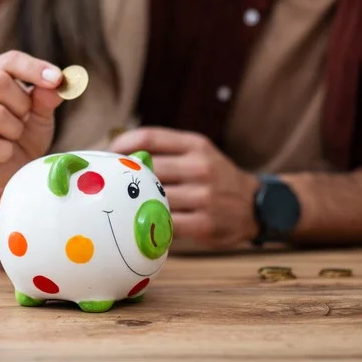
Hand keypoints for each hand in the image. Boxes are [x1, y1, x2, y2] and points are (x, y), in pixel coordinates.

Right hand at [0, 50, 64, 186]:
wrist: (10, 170)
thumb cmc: (25, 135)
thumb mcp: (42, 115)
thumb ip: (47, 98)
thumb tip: (58, 83)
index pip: (10, 61)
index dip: (34, 69)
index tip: (57, 80)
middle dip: (22, 103)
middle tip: (26, 117)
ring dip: (15, 129)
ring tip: (15, 136)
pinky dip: (5, 151)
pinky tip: (6, 152)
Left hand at [110, 127, 259, 247]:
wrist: (254, 206)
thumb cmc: (216, 178)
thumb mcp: (199, 153)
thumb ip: (166, 150)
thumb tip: (118, 152)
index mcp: (196, 145)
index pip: (150, 137)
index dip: (122, 145)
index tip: (107, 154)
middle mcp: (201, 167)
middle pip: (148, 168)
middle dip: (124, 176)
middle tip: (107, 183)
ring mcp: (203, 196)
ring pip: (154, 197)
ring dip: (135, 202)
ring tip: (119, 205)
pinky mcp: (203, 224)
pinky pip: (165, 223)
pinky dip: (151, 223)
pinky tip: (142, 222)